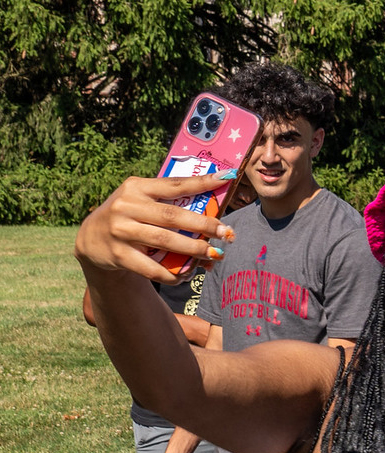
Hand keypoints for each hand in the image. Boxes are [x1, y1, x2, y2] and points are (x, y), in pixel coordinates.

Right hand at [75, 173, 235, 283]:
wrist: (91, 241)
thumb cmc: (128, 218)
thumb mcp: (140, 202)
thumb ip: (167, 204)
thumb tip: (211, 217)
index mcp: (136, 187)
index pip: (174, 184)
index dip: (201, 182)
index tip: (225, 179)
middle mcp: (127, 206)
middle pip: (173, 216)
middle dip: (204, 225)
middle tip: (226, 233)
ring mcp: (121, 230)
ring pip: (166, 241)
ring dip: (194, 249)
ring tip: (214, 254)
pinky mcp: (119, 255)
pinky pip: (153, 268)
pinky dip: (173, 273)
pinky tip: (186, 274)